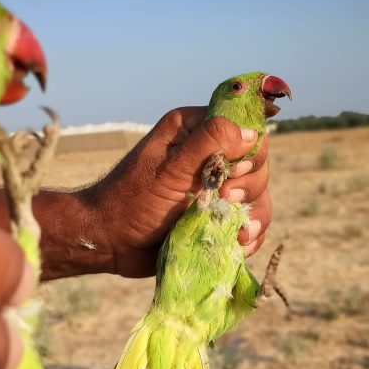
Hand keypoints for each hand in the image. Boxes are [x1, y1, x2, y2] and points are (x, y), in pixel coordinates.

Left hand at [34, 106, 270, 278]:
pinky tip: (239, 243)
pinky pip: (249, 220)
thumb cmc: (131, 201)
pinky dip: (249, 233)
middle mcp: (207, 153)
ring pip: (257, 193)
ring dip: (254, 213)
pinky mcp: (216, 215)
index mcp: (193, 130)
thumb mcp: (170, 170)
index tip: (235, 170)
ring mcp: (214, 186)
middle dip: (249, 185)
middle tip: (224, 199)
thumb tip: (252, 132)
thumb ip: (209, 144)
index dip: (250, 148)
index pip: (244, 125)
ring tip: (239, 233)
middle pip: (257, 162)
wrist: (110, 243)